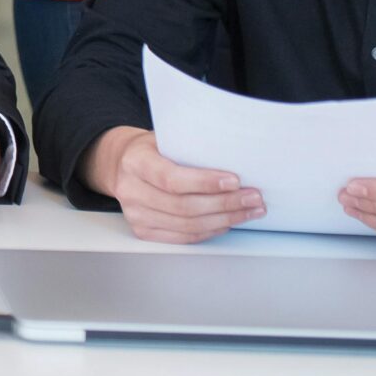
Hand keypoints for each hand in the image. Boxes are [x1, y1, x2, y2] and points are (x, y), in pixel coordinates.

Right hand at [86, 126, 262, 243]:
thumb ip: (190, 149)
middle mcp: (130, 190)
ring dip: (225, 219)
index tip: (235, 181)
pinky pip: (184, 237)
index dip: (205, 182)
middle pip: (184, 206)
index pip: (172, 179)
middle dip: (225, 204)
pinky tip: (228, 222)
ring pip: (188, 225)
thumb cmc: (151, 149)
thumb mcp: (165, 138)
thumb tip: (234, 158)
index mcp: (135, 162)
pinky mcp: (143, 231)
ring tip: (249, 210)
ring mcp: (135, 214)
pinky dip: (210, 231)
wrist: (121, 164)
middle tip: (253, 197)